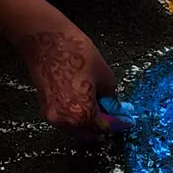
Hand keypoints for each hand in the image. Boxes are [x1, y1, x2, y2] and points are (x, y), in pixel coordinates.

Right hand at [11, 11, 121, 128]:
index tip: (128, 120)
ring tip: (104, 107)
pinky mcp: (45, 107)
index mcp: (81, 114)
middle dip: (105, 124)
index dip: (119, 123)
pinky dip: (78, 115)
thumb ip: (112, 99)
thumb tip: (116, 108)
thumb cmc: (75, 54)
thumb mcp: (106, 77)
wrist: (47, 40)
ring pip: (77, 127)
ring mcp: (52, 115)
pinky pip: (66, 118)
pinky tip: (87, 104)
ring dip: (91, 121)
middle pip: (90, 131)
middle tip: (118, 114)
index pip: (105, 127)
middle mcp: (65, 120)